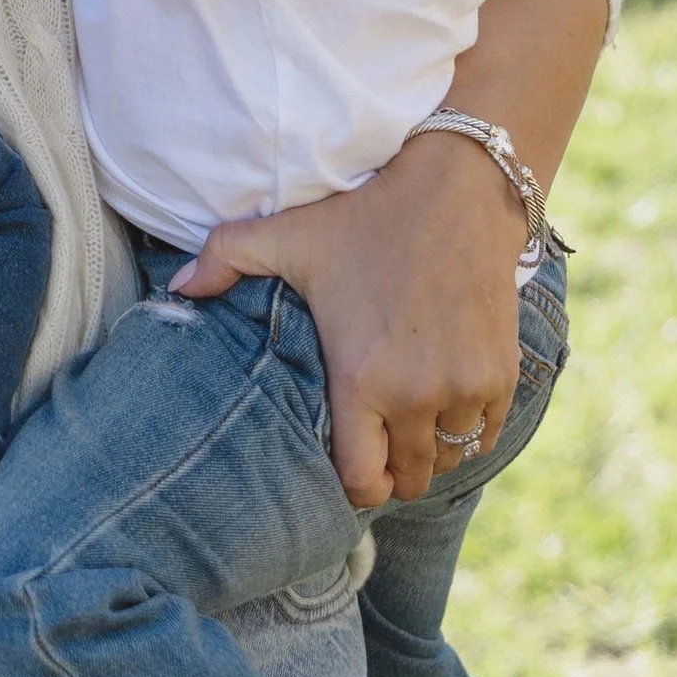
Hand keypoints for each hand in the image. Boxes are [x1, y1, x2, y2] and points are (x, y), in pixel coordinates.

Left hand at [175, 133, 525, 506]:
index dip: (353, 484)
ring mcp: (466, 387)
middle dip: (391, 471)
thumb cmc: (366, 217)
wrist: (458, 192)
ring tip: (409, 422)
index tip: (349, 467)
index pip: (361, 481)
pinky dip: (468, 429)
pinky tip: (445, 402)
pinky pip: (486, 434)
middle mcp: (418, 395)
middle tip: (377, 444)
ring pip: (448, 459)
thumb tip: (176, 289)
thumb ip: (223, 260)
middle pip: (408, 479)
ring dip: (429, 450)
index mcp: (362, 379)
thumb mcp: (288, 235)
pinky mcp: (501, 373)